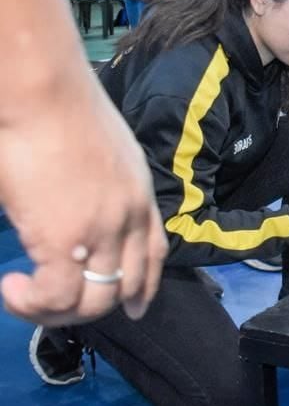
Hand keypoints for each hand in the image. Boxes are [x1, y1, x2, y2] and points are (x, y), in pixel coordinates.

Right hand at [0, 78, 166, 324]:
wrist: (45, 94)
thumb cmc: (60, 111)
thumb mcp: (103, 150)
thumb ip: (99, 183)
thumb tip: (75, 200)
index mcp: (139, 195)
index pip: (156, 253)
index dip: (145, 285)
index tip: (135, 307)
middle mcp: (130, 217)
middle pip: (127, 285)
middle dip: (93, 307)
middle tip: (52, 306)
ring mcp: (102, 232)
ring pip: (94, 302)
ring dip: (56, 311)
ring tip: (23, 295)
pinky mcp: (66, 241)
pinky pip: (57, 297)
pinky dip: (32, 302)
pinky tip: (11, 285)